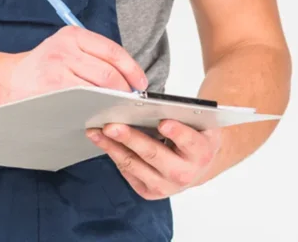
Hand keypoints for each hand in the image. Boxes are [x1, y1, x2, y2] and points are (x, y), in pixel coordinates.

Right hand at [3, 26, 147, 102]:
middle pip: (109, 72)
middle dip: (125, 89)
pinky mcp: (53, 89)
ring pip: (99, 88)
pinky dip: (97, 108)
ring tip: (119, 107)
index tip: (140, 82)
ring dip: (114, 100)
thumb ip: (92, 55)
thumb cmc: (41, 67)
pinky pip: (85, 101)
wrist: (7, 81)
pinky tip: (100, 112)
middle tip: (131, 100)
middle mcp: (66, 49)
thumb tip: (126, 74)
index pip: (113, 51)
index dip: (132, 69)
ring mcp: (58, 70)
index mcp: (73, 35)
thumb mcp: (65, 48)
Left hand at [86, 120, 222, 198]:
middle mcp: (184, 174)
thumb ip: (182, 115)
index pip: (189, 141)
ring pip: (134, 165)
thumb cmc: (195, 136)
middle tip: (112, 126)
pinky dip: (115, 155)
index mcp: (200, 152)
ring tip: (97, 132)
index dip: (177, 132)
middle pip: (154, 154)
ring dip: (113, 147)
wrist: (196, 166)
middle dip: (130, 139)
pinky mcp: (150, 192)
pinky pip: (128, 171)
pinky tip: (103, 142)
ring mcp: (165, 186)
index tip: (163, 122)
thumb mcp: (197, 122)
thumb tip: (154, 104)